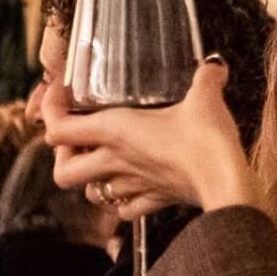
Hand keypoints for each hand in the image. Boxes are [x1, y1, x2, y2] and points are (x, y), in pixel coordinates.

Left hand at [41, 59, 254, 218]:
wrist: (225, 185)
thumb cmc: (207, 141)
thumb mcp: (205, 99)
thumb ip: (206, 79)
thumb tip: (214, 66)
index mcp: (114, 131)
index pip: (57, 127)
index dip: (50, 110)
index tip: (62, 94)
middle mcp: (114, 161)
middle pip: (62, 171)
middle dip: (63, 157)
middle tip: (78, 140)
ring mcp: (131, 185)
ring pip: (90, 193)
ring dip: (90, 180)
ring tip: (103, 162)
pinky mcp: (152, 202)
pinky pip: (123, 209)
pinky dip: (120, 202)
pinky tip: (130, 188)